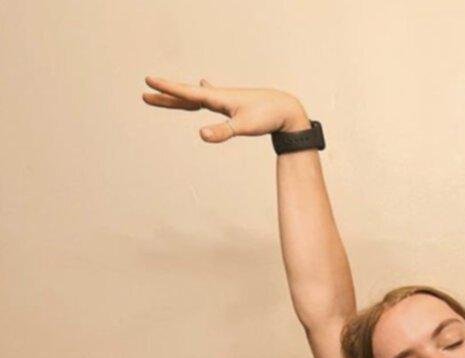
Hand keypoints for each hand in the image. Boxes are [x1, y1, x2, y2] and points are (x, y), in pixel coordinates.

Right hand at [142, 76, 308, 142]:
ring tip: (164, 91)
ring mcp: (225, 98)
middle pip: (186, 95)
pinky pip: (211, 96)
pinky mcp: (233, 103)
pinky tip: (203, 83)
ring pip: (197, 96)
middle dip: (166, 96)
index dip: (167, 89)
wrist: (286, 110)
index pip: (186, 93)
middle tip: (145, 94)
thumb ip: (222, 131)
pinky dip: (203, 91)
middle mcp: (218, 95)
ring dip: (180, 95)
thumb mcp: (243, 126)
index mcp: (217, 98)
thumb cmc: (266, 117)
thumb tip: (202, 134)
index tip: (148, 82)